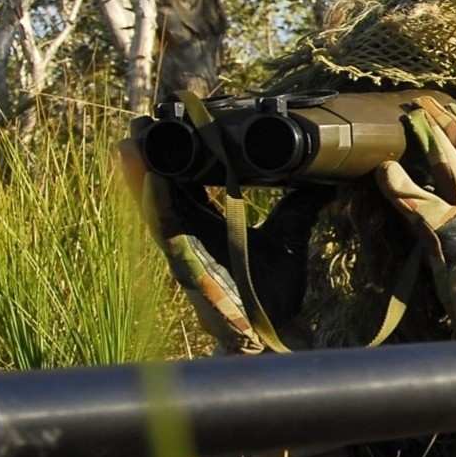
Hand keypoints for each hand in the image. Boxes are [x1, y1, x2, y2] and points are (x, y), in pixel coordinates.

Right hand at [121, 141, 326, 353]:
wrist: (272, 334)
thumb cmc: (271, 292)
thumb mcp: (286, 237)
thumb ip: (298, 209)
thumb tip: (323, 183)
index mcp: (207, 226)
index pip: (187, 183)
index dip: (177, 154)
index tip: (173, 121)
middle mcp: (190, 238)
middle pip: (161, 191)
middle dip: (147, 159)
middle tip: (138, 122)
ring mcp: (186, 254)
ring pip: (156, 210)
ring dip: (141, 178)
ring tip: (132, 144)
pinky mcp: (189, 272)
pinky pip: (170, 237)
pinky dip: (160, 210)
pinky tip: (152, 183)